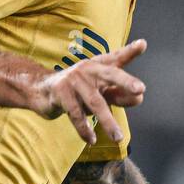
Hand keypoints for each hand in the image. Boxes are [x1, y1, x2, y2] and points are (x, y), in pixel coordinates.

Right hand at [30, 39, 146, 144]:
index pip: (117, 58)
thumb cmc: (76, 91)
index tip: (142, 44)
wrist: (41, 91)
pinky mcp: (61, 93)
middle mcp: (88, 70)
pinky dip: (84, 129)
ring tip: (118, 138)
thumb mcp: (97, 91)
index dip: (130, 51)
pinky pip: (76, 115)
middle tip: (140, 90)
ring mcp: (74, 80)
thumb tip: (139, 99)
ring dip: (108, 122)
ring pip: (95, 103)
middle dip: (125, 81)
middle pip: (110, 74)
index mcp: (99, 67)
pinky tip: (92, 139)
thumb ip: (118, 93)